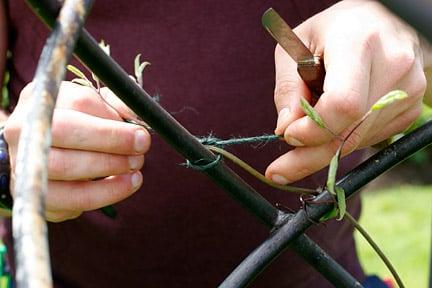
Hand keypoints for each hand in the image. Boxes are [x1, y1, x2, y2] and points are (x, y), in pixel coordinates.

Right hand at [5, 81, 150, 221]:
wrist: (38, 155)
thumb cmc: (76, 127)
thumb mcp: (95, 108)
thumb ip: (117, 105)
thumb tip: (139, 115)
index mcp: (44, 98)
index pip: (79, 102)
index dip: (113, 120)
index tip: (140, 134)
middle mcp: (23, 126)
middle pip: (64, 131)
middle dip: (111, 142)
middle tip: (140, 151)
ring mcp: (22, 160)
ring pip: (64, 166)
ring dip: (109, 168)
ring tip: (135, 168)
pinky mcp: (31, 193)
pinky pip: (69, 198)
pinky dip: (104, 194)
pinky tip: (125, 184)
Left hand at [266, 0, 431, 183]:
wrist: (382, 21)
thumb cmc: (332, 30)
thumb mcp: (296, 46)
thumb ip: (288, 87)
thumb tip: (284, 129)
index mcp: (359, 43)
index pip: (343, 104)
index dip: (313, 129)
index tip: (288, 136)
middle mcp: (393, 66)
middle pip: (350, 131)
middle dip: (310, 157)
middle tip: (279, 172)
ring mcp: (408, 89)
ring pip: (358, 141)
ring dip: (323, 148)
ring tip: (305, 131)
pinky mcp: (411, 108)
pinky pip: (369, 139)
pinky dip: (343, 140)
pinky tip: (333, 121)